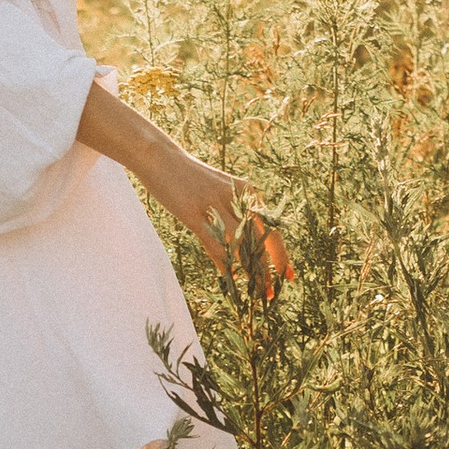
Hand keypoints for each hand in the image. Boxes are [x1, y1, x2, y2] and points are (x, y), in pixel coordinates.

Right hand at [152, 139, 294, 298]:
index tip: (290, 275)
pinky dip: (224, 264)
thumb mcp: (218, 189)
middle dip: (269, 269)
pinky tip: (230, 278)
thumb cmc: (188, 176)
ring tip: (255, 291)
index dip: (282, 254)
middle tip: (273, 292)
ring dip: (249, 272)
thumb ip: (233, 210)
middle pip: (260, 240)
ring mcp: (213, 205)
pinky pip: (212, 244)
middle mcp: (234, 197)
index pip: (271, 228)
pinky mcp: (191, 213)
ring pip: (239, 245)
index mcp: (245, 191)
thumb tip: (244, 242)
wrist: (159, 156)